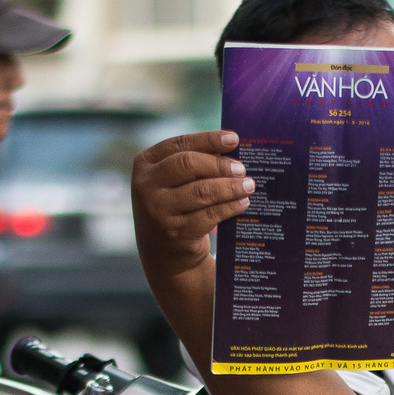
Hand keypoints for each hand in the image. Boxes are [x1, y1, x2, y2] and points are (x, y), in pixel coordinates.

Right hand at [131, 129, 254, 275]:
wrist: (163, 254)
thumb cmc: (174, 207)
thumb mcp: (171, 182)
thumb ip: (192, 165)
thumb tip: (232, 149)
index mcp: (144, 164)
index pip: (180, 145)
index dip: (209, 140)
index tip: (234, 139)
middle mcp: (146, 186)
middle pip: (189, 165)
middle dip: (220, 165)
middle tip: (242, 169)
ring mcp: (159, 211)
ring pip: (202, 191)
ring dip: (230, 187)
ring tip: (249, 185)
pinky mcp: (176, 233)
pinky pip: (210, 215)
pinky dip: (230, 207)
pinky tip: (243, 203)